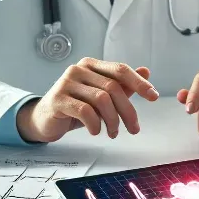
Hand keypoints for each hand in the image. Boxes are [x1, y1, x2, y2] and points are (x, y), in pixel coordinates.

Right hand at [17, 57, 159, 142]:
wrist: (45, 119)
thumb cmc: (76, 106)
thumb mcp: (102, 96)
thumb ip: (122, 85)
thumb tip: (146, 72)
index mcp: (92, 65)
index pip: (120, 70)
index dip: (139, 83)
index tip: (154, 97)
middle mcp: (79, 69)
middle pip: (113, 88)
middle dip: (128, 110)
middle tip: (134, 129)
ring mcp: (67, 83)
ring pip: (101, 99)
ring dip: (113, 120)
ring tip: (114, 132)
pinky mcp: (58, 99)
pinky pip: (85, 111)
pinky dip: (95, 124)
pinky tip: (96, 131)